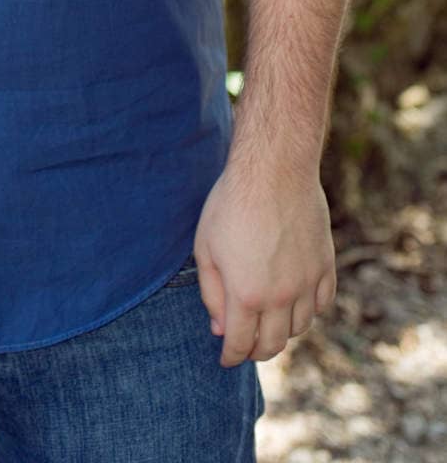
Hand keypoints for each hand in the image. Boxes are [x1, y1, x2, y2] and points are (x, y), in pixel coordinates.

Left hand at [192, 154, 335, 367]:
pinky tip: (295, 303)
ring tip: (268, 322)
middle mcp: (281, 297)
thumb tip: (219, 328)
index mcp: (247, 294)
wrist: (274, 170)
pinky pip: (321, 304)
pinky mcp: (325, 266)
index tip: (226, 359)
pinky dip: (308, 311)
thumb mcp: (205, 247)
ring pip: (299, 327)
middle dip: (256, 350)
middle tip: (245, 345)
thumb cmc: (231, 204)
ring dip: (282, 332)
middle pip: (273, 344)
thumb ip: (211, 293)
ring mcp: (307, 283)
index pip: (240, 343)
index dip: (230, 356)